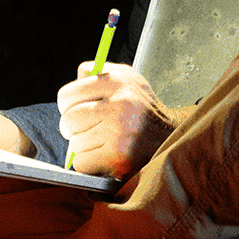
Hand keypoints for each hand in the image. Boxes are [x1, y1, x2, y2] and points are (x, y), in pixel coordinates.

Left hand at [57, 63, 176, 179]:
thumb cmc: (141, 108)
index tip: (76, 110)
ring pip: (75, 143)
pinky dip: (89, 164)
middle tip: (86, 129)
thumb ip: (97, 74)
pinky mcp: (119, 157)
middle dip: (72, 128)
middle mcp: (119, 103)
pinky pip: (82, 163)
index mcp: (117, 80)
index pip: (67, 95)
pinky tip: (105, 156)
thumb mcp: (127, 79)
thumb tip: (71, 88)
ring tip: (103, 142)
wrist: (170, 137)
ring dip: (84, 147)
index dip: (68, 105)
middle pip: (68, 120)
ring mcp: (119, 132)